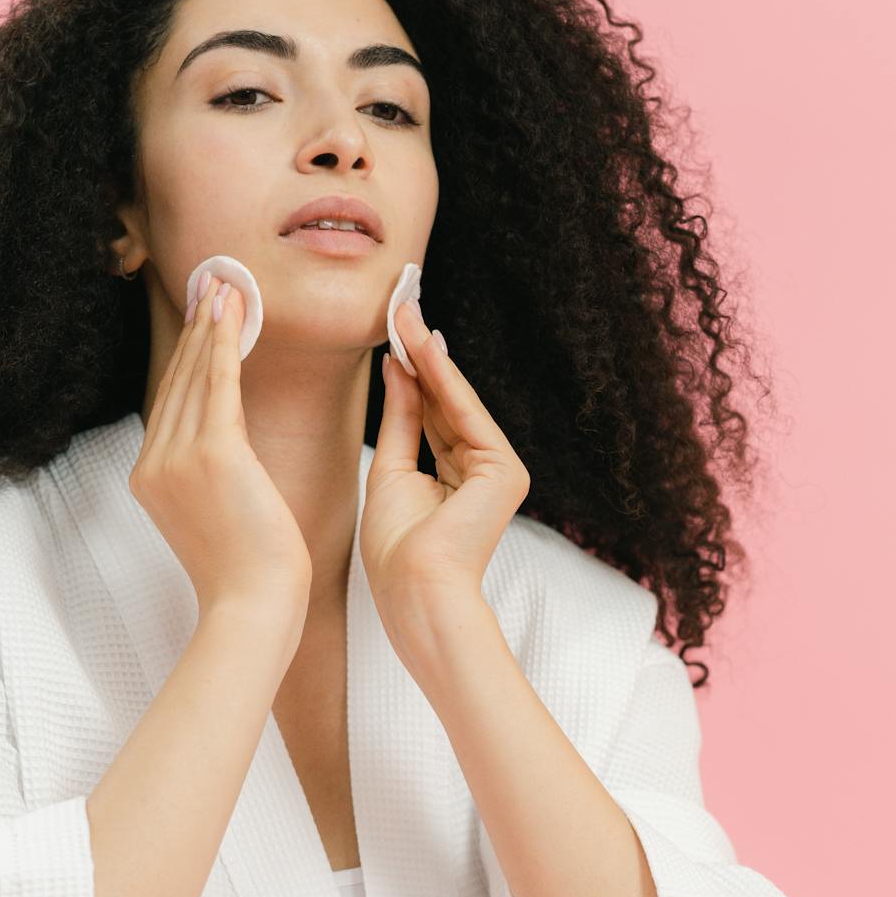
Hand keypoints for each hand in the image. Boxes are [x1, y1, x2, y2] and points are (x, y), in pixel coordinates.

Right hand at [129, 273, 311, 639]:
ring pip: (195, 376)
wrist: (251, 605)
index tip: (201, 320)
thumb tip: (227, 446)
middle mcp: (154, 462)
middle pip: (178, 381)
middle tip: (212, 285)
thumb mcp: (215, 515)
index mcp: (151, 477)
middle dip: (197, 331)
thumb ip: (210, 475)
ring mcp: (176, 457)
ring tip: (224, 288)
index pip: (171, 402)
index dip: (187, 356)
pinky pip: (217, 384)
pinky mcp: (211, 453)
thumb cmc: (249, 571)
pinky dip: (223, 344)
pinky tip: (230, 313)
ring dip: (211, 327)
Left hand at [361, 298, 529, 630]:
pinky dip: (442, 378)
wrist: (415, 591)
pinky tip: (422, 344)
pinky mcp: (505, 471)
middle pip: (444, 402)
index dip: (411, 372)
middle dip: (421, 354)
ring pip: (455, 402)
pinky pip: (466, 415)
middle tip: (400, 305)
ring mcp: (498, 470)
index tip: (393, 332)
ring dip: (428, 355)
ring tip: (404, 311)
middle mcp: (482, 470)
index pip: (431, 414)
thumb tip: (398, 367)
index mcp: (457, 478)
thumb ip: (401, 418)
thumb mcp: (390, 470)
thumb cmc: (396, 550)